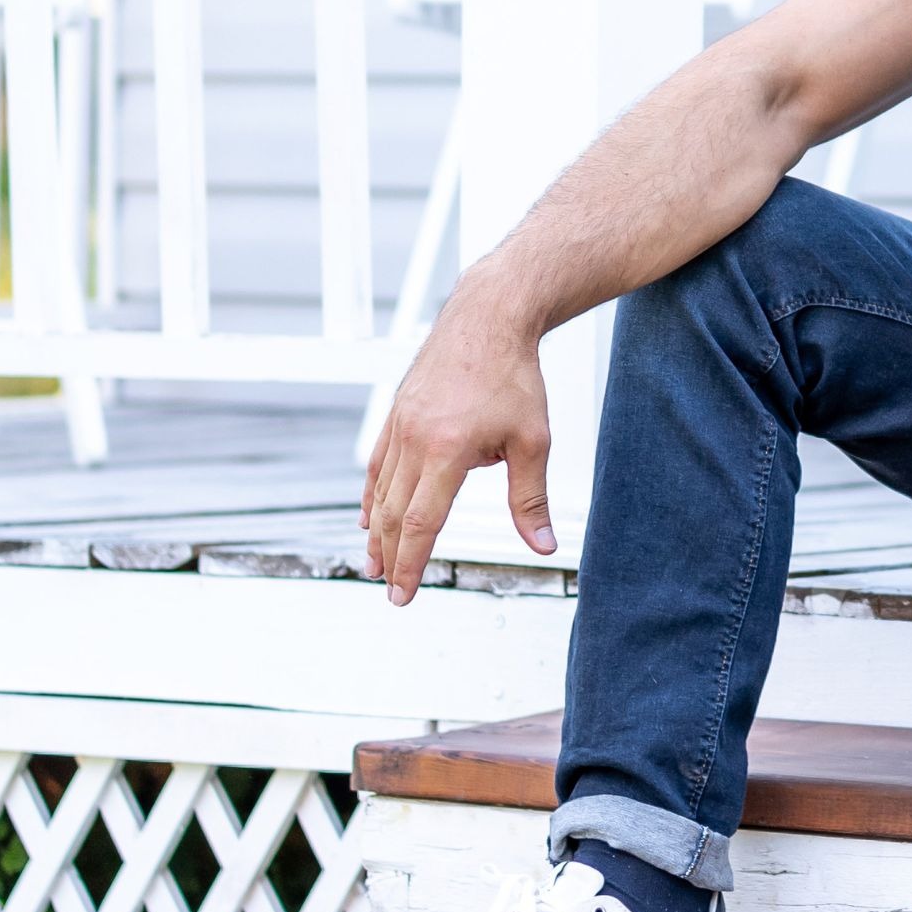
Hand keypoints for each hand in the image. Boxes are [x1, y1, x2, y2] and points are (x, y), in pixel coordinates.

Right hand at [361, 284, 555, 601]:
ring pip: (380, 490)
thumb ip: (530, 498)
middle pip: (393, 513)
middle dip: (390, 555)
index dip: (410, 563)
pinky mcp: (397, 412)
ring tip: (374, 561)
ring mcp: (400, 424)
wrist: (488, 318)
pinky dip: (372, 494)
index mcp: (447, 450)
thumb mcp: (533, 440)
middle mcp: (415, 439)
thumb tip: (542, 545)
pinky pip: (377, 463)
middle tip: (388, 588)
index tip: (402, 594)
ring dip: (377, 530)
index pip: (421, 522)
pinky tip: (369, 515)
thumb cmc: (514, 376)